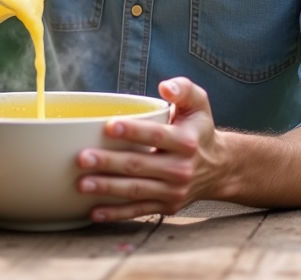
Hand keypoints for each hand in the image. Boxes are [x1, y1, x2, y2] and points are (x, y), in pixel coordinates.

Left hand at [76, 77, 224, 221]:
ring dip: (107, 188)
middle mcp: (180, 168)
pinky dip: (116, 213)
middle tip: (82, 158)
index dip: (133, 131)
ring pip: (136, 190)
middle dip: (108, 163)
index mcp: (185, 141)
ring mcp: (173, 191)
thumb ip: (183, 89)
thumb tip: (165, 87)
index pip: (156, 135)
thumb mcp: (198, 104)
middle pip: (139, 165)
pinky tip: (94, 211)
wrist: (219, 168)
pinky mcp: (167, 207)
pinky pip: (139, 211)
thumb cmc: (199, 130)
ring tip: (82, 184)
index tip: (109, 126)